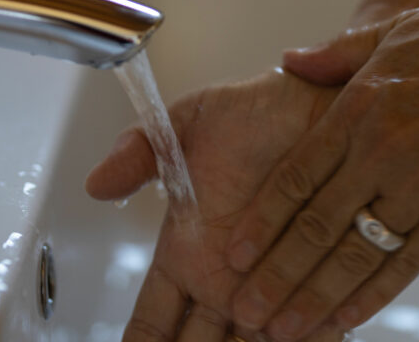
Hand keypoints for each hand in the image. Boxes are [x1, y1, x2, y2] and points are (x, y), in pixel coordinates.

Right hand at [86, 70, 349, 341]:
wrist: (323, 100)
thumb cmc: (257, 112)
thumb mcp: (189, 122)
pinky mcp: (319, 285)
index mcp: (186, 256)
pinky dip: (310, 338)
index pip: (153, 322)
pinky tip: (308, 340)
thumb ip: (140, 152)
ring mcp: (272, 289)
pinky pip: (312, 332)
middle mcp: (224, 283)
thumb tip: (95, 185)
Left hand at [224, 6, 418, 340]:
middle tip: (243, 310)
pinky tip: (345, 320)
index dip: (262, 220)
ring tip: (280, 331)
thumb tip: (289, 60)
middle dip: (275, 273)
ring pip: (354, 254)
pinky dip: (374, 296)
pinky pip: (407, 263)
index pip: (295, 178)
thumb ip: (338, 54)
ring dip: (314, 297)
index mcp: (359, 109)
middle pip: (315, 226)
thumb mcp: (397, 31)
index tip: (233, 252)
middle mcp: (382, 154)